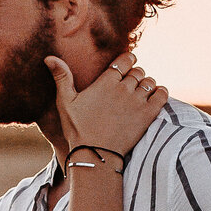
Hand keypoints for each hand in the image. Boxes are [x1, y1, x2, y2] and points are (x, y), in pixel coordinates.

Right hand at [48, 51, 167, 161]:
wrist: (95, 154)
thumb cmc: (78, 129)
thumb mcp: (65, 102)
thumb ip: (61, 77)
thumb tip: (49, 57)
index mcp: (106, 81)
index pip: (126, 59)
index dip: (128, 60)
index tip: (126, 66)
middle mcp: (124, 88)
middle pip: (138, 71)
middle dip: (135, 75)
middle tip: (130, 85)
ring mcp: (137, 101)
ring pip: (150, 82)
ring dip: (147, 84)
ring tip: (140, 93)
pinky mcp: (148, 115)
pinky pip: (162, 95)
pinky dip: (160, 92)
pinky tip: (154, 97)